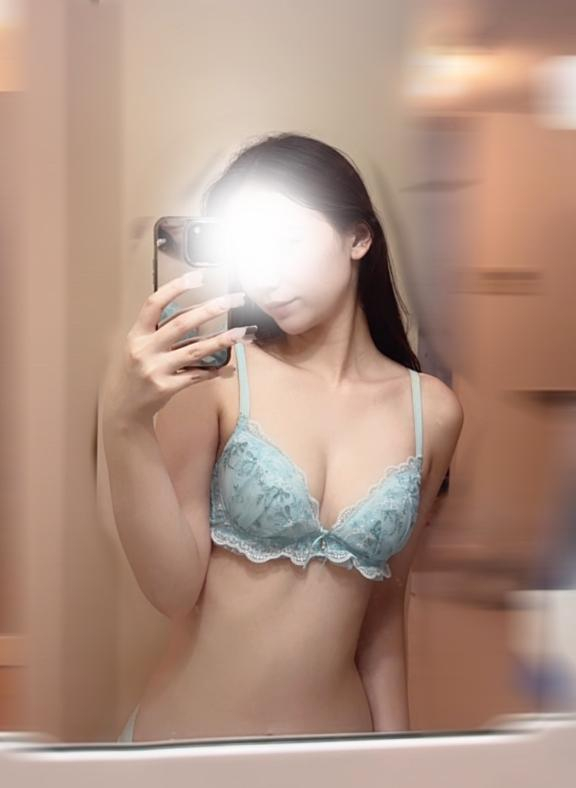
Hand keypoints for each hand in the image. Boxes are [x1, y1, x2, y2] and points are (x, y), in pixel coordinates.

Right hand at [101, 274, 254, 425]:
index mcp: (137, 334)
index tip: (198, 276)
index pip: (154, 303)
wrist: (124, 407)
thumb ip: (162, 330)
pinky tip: (226, 368)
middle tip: (232, 300)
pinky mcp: (166, 388)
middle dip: (210, 309)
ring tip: (240, 333)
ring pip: (194, 351)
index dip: (176, 288)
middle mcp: (144, 349)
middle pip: (181, 323)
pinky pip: (196, 376)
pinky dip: (212, 371)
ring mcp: (155, 369)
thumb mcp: (140, 346)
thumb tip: (199, 314)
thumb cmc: (136, 371)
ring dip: (220, 341)